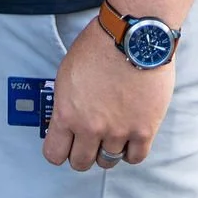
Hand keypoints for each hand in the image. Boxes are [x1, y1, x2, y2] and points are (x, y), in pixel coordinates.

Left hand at [43, 18, 174, 171]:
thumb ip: (66, 101)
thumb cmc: (100, 44)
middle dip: (82, 153)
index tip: (64, 145)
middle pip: (81, 162)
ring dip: (107, 149)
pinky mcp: (143, 130)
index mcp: (67, 112)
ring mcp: (118, 131)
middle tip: (88, 140)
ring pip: (108, 161)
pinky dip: (130, 150)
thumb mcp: (68, 71)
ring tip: (111, 133)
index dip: (59, 150)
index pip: (54, 153)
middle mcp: (90, 127)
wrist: (132, 34)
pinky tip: (129, 137)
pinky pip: (135, 157)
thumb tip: (67, 118)